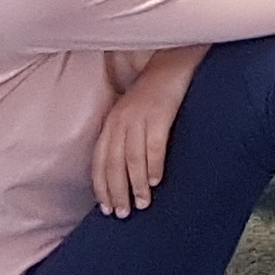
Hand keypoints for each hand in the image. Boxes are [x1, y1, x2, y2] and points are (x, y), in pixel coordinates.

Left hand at [90, 60, 193, 214]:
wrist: (175, 61)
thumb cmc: (157, 90)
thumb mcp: (133, 112)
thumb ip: (126, 135)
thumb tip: (128, 169)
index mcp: (112, 121)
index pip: (100, 160)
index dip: (101, 186)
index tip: (106, 208)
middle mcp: (121, 120)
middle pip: (113, 163)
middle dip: (116, 191)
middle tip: (122, 213)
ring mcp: (139, 116)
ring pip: (131, 158)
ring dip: (135, 185)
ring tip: (142, 203)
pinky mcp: (160, 113)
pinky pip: (154, 145)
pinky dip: (153, 165)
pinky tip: (156, 181)